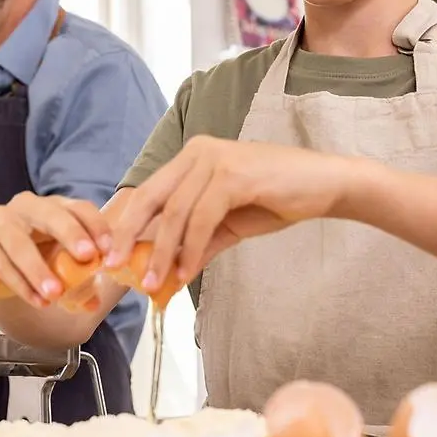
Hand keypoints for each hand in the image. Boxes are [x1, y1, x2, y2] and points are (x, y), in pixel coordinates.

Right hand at [0, 191, 110, 308]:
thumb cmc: (34, 259)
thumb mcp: (59, 265)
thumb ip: (79, 279)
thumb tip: (93, 303)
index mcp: (53, 206)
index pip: (78, 208)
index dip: (95, 225)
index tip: (108, 248)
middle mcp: (25, 207)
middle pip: (49, 214)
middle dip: (70, 233)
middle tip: (87, 256)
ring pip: (18, 242)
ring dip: (39, 268)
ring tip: (56, 293)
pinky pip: (0, 264)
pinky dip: (21, 285)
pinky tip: (37, 301)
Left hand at [106, 136, 350, 292]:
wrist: (324, 186)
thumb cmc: (278, 199)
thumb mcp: (229, 224)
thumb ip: (198, 243)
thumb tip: (168, 274)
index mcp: (192, 157)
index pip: (148, 192)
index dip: (127, 225)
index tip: (112, 256)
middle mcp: (198, 152)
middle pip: (151, 198)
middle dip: (130, 237)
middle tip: (116, 270)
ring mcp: (215, 160)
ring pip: (175, 212)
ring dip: (163, 253)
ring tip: (154, 284)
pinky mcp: (234, 175)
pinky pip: (202, 218)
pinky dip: (191, 249)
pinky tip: (187, 273)